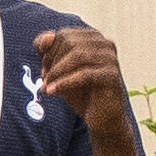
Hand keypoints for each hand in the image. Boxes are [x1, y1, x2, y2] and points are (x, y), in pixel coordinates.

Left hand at [33, 20, 135, 138]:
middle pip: (69, 42)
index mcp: (93, 38)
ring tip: (46, 86)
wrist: (102, 120)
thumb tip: (46, 38)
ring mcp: (110, 59)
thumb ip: (49, 52)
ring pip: (77, 55)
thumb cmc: (81, 93)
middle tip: (44, 80)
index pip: (63, 35)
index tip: (44, 71)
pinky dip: (64, 82)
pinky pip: (85, 74)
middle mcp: (105, 44)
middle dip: (52, 61)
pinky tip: (52, 92)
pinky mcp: (112, 76)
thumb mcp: (59, 71)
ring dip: (56, 72)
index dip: (48, 52)